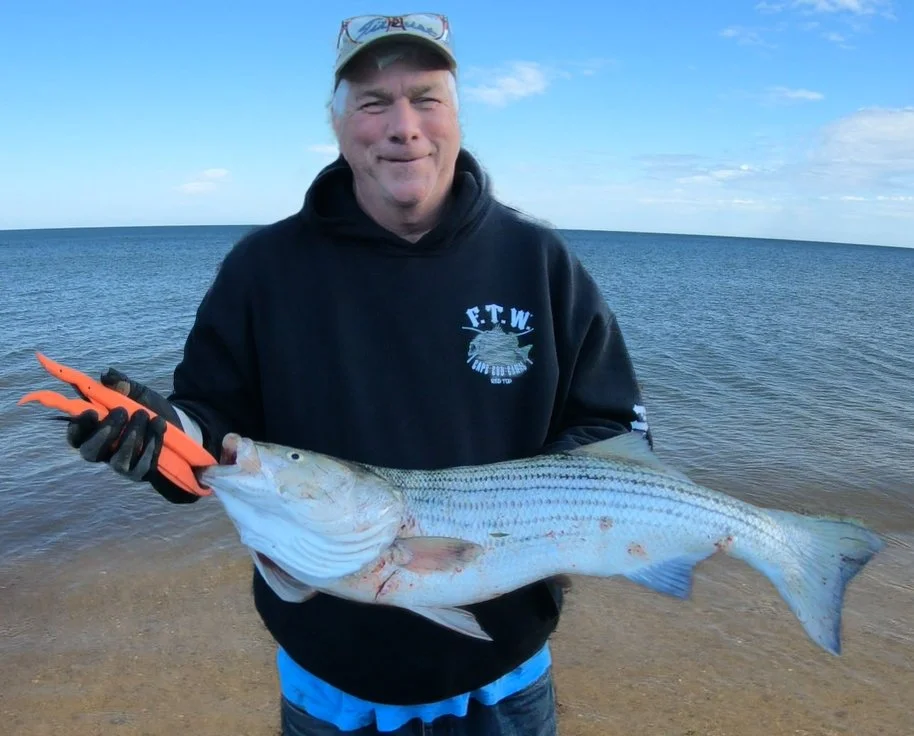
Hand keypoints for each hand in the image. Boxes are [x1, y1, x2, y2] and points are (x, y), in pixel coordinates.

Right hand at [65, 368, 197, 503]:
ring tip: (144, 414)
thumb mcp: (136, 392)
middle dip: (105, 432)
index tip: (92, 411)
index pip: (75, 435)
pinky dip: (151, 445)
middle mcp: (104, 451)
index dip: (78, 426)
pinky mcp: (140, 473)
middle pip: (89, 453)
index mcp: (95, 431)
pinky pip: (141, 466)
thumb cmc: (147, 407)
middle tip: (121, 411)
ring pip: (117, 461)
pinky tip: (159, 427)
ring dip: (131, 436)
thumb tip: (107, 374)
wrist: (178, 423)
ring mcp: (121, 465)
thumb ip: (121, 383)